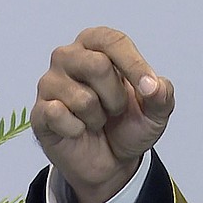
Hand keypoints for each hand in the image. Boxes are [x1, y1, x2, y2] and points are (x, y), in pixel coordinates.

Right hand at [31, 27, 174, 202]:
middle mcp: (69, 56)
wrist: (111, 162)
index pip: (112, 40)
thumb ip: (162, 94)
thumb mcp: (157, 111)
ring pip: (82, 98)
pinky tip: (78, 130)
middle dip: (116, 96)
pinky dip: (78, 129)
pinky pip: (58, 115)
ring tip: (97, 119)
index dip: (133, 64)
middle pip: (97, 65)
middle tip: (116, 109)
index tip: (148, 88)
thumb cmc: (130, 124)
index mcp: (97, 44)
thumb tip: (153, 85)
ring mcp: (50, 83)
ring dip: (99, 117)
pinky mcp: (39, 111)